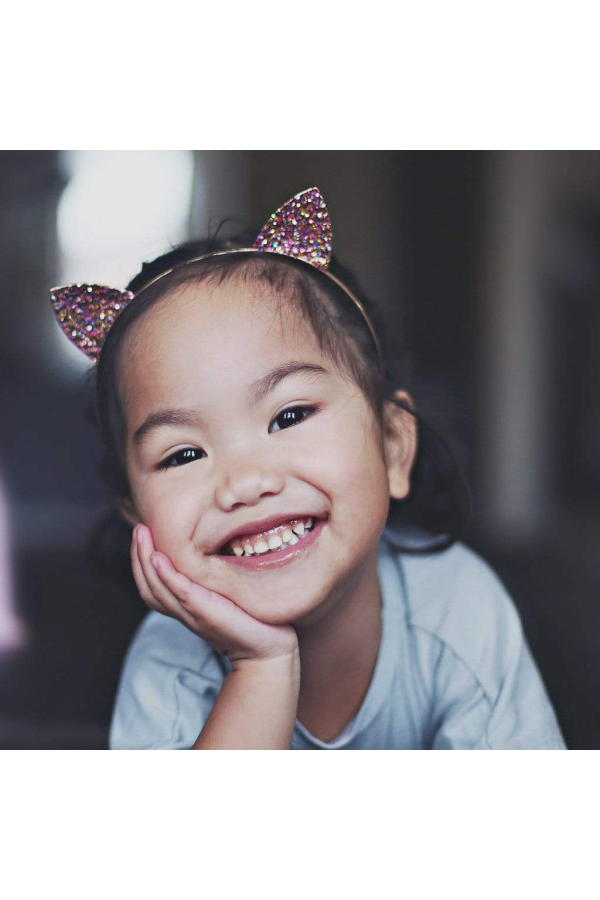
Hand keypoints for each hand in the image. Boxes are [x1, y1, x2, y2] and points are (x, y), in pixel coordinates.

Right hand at [131, 524, 298, 665]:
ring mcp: (193, 614)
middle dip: (138, 557)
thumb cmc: (251, 621)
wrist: (267, 651)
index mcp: (186, 608)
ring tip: (141, 534)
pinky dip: (166, 576)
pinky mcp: (206, 613)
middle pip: (148, 587)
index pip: (153, 587)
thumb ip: (215, 580)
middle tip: (138, 529)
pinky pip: (180, 593)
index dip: (142, 562)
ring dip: (144, 561)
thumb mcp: (226, 595)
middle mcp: (184, 612)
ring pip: (156, 590)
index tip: (142, 535)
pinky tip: (158, 557)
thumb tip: (217, 551)